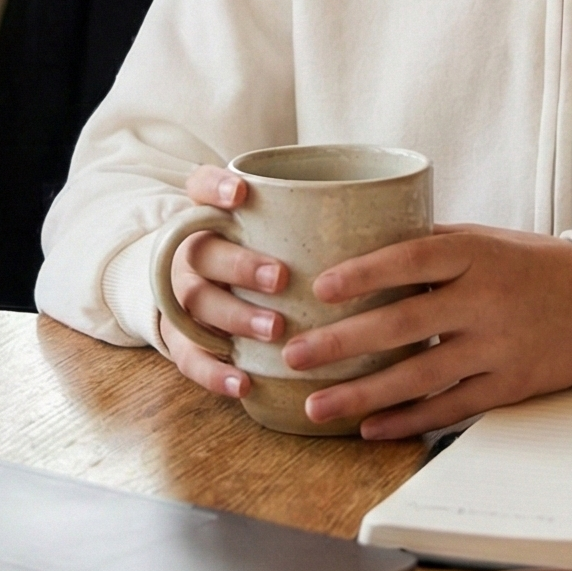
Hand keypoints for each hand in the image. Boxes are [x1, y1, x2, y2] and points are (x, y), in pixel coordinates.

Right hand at [158, 163, 288, 403]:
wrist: (202, 288)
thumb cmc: (256, 253)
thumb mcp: (271, 228)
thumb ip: (306, 218)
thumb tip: (392, 207)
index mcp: (209, 217)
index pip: (200, 187)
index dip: (215, 187)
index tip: (241, 193)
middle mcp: (190, 253)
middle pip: (204, 252)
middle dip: (241, 265)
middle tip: (280, 278)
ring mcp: (181, 296)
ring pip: (198, 303)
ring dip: (236, 317)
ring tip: (275, 329)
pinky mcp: (180, 339)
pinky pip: (189, 358)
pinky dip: (215, 373)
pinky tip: (245, 383)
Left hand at [287, 226, 571, 439]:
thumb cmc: (526, 265)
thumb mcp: (483, 241)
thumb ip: (428, 249)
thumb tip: (355, 251)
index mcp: (475, 254)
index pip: (411, 259)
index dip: (364, 273)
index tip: (319, 288)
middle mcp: (485, 300)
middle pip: (403, 324)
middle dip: (342, 342)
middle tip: (294, 355)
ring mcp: (498, 347)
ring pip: (419, 376)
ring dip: (362, 394)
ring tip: (316, 407)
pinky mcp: (509, 386)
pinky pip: (450, 408)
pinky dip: (408, 420)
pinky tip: (369, 428)